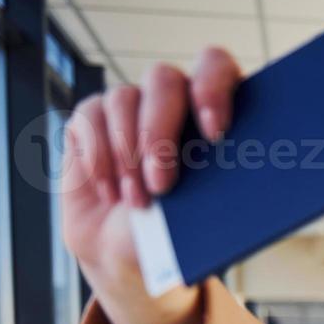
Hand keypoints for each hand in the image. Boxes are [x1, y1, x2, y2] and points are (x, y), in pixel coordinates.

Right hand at [60, 46, 241, 316]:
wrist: (129, 255)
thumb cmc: (180, 234)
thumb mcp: (208, 215)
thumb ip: (221, 186)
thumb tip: (234, 176)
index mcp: (216, 112)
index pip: (216, 67)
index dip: (213, 89)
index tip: (214, 131)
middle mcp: (174, 99)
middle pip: (164, 80)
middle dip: (159, 132)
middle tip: (161, 182)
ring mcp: (131, 105)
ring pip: (124, 98)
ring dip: (128, 154)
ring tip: (137, 202)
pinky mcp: (91, 120)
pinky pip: (90, 117)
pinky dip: (99, 159)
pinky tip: (110, 193)